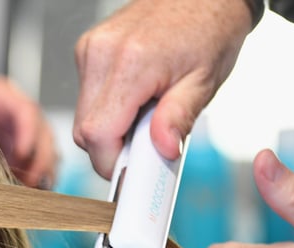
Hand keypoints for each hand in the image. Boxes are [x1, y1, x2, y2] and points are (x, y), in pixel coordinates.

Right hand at [73, 0, 250, 177]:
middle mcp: (102, 54)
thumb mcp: (204, 80)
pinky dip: (107, 108)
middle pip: (85, 131)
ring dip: (110, 127)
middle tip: (145, 143)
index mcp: (131, 63)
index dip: (111, 162)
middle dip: (112, 147)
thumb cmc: (209, 28)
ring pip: (83, 117)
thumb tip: (162, 150)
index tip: (130, 174)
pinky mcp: (87, 50)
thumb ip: (178, 119)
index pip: (98, 134)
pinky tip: (134, 96)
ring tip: (144, 113)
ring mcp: (90, 50)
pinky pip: (86, 97)